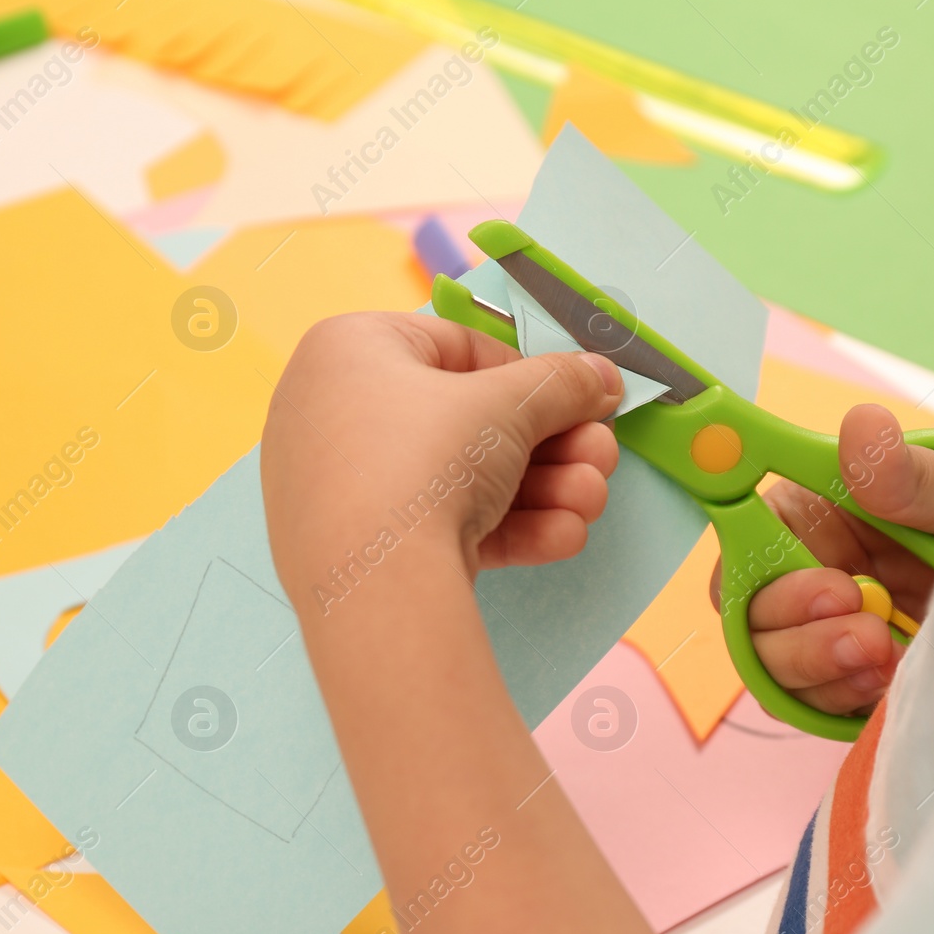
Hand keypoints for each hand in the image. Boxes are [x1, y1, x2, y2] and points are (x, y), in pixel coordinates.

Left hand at [262, 311, 623, 620]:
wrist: (374, 586)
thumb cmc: (423, 461)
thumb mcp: (508, 405)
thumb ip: (560, 384)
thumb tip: (598, 376)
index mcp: (348, 351)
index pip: (455, 347)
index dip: (528, 373)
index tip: (579, 396)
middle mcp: (333, 414)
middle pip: (469, 421)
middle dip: (551, 444)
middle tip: (601, 456)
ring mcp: (342, 488)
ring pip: (463, 479)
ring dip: (544, 489)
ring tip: (590, 501)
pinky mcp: (362, 552)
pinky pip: (440, 524)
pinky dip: (507, 528)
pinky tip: (562, 534)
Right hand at [711, 404, 933, 715]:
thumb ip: (910, 473)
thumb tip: (861, 426)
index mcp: (816, 513)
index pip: (748, 540)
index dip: (764, 568)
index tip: (832, 587)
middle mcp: (808, 570)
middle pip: (751, 615)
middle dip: (798, 634)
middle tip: (869, 631)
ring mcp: (825, 629)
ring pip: (775, 665)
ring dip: (821, 669)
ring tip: (886, 657)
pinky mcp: (848, 679)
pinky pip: (814, 702)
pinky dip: (844, 698)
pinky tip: (890, 681)